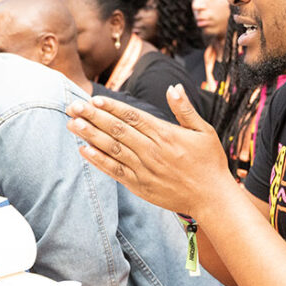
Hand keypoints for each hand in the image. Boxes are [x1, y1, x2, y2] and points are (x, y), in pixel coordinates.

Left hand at [66, 84, 235, 215]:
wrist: (212, 197)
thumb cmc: (210, 162)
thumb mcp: (204, 131)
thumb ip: (185, 109)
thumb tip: (173, 87)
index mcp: (165, 134)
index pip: (132, 116)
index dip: (111, 107)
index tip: (93, 99)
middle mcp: (152, 150)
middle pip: (117, 130)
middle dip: (93, 117)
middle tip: (73, 106)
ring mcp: (144, 169)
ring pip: (112, 149)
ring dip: (90, 135)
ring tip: (72, 124)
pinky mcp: (140, 186)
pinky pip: (115, 171)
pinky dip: (98, 161)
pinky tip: (84, 150)